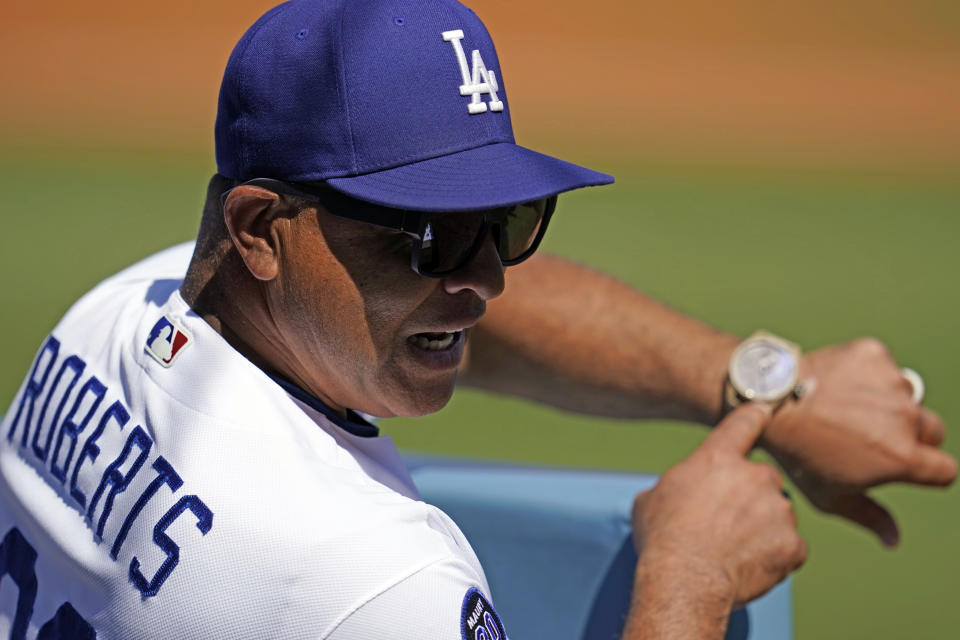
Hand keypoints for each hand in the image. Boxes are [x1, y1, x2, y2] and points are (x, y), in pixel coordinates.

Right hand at [632, 403, 806, 610]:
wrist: (685, 581)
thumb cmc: (663, 539)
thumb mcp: (651, 499)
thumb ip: (677, 486)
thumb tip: (680, 496)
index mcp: (717, 458)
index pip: (742, 424)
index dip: (754, 415)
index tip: (765, 409)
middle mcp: (754, 476)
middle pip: (761, 479)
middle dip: (749, 498)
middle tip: (725, 524)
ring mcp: (778, 510)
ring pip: (777, 514)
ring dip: (763, 528)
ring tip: (733, 551)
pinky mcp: (793, 544)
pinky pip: (790, 547)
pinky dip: (776, 556)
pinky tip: (751, 566)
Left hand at [762, 338, 957, 546]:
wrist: (767, 401)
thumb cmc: (799, 453)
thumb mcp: (830, 496)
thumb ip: (870, 517)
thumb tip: (894, 540)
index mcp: (902, 457)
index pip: (944, 470)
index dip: (926, 472)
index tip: (903, 467)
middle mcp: (905, 417)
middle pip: (932, 430)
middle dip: (911, 436)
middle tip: (869, 436)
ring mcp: (890, 382)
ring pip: (905, 395)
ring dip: (884, 402)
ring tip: (843, 409)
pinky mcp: (873, 353)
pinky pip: (882, 367)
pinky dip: (865, 374)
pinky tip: (836, 385)